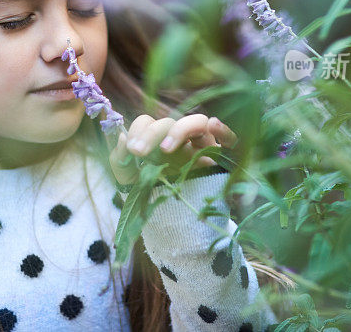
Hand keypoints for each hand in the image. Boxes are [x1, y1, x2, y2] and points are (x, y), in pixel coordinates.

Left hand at [109, 113, 238, 185]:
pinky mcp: (223, 162)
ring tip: (165, 149)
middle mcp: (181, 141)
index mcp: (158, 140)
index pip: (149, 122)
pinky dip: (225, 130)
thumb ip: (120, 160)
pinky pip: (230, 140)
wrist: (176, 227)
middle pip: (169, 122)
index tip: (131, 150)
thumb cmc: (154, 197)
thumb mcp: (130, 181)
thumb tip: (121, 138)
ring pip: (198, 122)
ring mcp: (203, 149)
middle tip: (137, 152)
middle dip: (150, 134)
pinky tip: (214, 125)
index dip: (138, 130)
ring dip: (180, 130)